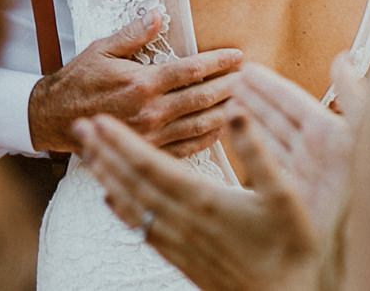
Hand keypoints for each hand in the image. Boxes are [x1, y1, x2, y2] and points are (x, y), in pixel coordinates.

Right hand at [29, 14, 242, 156]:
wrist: (55, 118)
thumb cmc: (79, 79)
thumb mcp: (102, 48)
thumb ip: (134, 34)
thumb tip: (159, 14)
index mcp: (142, 83)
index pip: (191, 70)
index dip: (219, 62)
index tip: (239, 56)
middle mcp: (151, 111)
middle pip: (203, 97)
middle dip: (231, 86)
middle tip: (253, 78)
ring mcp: (151, 136)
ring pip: (200, 125)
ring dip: (226, 113)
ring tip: (248, 102)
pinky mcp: (148, 151)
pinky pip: (186, 148)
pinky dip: (208, 139)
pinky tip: (222, 129)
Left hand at [76, 110, 322, 290]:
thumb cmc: (290, 248)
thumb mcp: (285, 194)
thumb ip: (258, 152)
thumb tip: (237, 112)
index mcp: (204, 201)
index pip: (150, 166)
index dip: (122, 142)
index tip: (99, 121)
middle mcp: (183, 221)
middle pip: (131, 182)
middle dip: (104, 152)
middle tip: (79, 127)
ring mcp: (179, 241)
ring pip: (132, 204)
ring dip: (107, 176)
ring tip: (87, 155)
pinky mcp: (181, 257)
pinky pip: (142, 229)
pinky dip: (122, 210)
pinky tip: (110, 200)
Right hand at [230, 58, 358, 233]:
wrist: (363, 245)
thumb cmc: (366, 191)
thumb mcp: (362, 136)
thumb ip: (353, 96)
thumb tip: (342, 59)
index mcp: (331, 134)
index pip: (291, 101)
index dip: (268, 84)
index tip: (246, 68)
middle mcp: (316, 152)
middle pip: (277, 117)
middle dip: (254, 98)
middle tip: (229, 82)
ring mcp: (303, 174)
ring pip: (270, 139)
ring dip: (249, 120)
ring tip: (226, 103)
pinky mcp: (292, 196)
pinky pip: (266, 164)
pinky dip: (250, 148)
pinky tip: (235, 139)